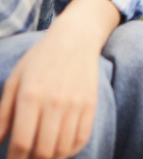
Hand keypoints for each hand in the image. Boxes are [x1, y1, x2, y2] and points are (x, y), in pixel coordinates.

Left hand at [0, 29, 98, 157]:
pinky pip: (81, 138)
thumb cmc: (40, 59)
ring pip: (62, 148)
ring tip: (43, 153)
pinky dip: (70, 150)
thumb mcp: (15, 80)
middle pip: (43, 150)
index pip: (22, 142)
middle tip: (27, 157)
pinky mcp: (90, 103)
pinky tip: (60, 147)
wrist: (75, 39)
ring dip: (51, 158)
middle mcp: (54, 101)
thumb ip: (4, 113)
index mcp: (31, 95)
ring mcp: (75, 103)